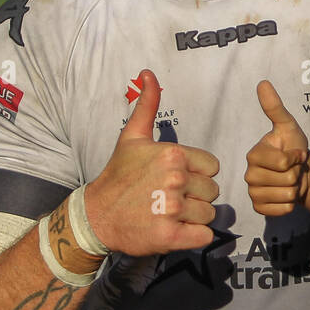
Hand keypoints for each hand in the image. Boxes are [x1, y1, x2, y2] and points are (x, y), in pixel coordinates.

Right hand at [85, 70, 220, 255]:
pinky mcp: (170, 237)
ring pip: (209, 215)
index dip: (198, 175)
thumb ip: (147, 105)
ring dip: (193, 218)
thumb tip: (148, 72)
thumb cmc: (119, 175)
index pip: (213, 168)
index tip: (176, 179)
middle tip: (169, 198)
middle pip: (212, 192)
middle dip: (196, 197)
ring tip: (168, 214)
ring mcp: (172, 209)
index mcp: (173, 155)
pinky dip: (193, 237)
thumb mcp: (132, 137)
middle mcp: (175, 180)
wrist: (96, 216)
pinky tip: (174, 230)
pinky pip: (204, 236)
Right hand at [245, 80, 309, 216]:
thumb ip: (275, 108)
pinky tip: (287, 195)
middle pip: (286, 178)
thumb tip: (263, 83)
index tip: (297, 154)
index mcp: (253, 154)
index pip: (282, 162)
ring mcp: (253, 193)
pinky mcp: (260, 208)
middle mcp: (249, 174)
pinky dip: (290, 204)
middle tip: (293, 169)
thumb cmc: (294, 148)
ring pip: (285, 195)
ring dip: (295, 188)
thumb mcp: (288, 127)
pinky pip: (282, 210)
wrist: (301, 174)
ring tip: (290, 181)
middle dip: (297, 173)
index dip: (296, 158)